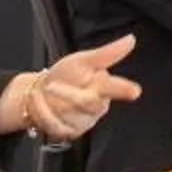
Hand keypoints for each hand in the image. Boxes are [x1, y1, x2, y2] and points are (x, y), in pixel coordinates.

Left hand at [14, 35, 140, 142]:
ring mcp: (85, 121)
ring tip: (38, 91)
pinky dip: (41, 113)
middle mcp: (98, 106)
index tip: (134, 91)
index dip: (125, 90)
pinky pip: (55, 126)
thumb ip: (107, 53)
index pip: (117, 88)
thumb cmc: (68, 74)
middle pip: (88, 102)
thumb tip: (131, 39)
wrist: (43, 90)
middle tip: (51, 85)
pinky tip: (37, 103)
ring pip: (68, 116)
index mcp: (105, 87)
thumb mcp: (83, 60)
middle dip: (67, 94)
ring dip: (47, 103)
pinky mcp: (70, 132)